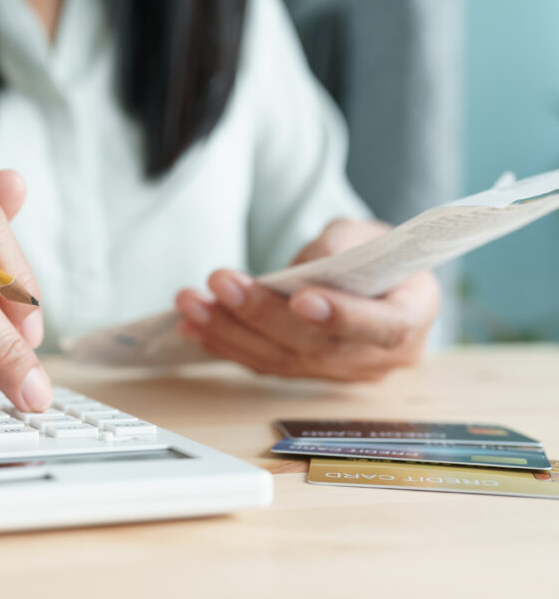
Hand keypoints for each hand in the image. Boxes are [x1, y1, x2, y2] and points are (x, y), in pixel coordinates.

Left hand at [174, 218, 439, 380]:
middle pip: (318, 346)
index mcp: (413, 316)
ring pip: (282, 360)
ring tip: (191, 302)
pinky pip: (263, 364)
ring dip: (229, 331)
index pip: (384, 327)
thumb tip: (304, 269)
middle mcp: (380, 357)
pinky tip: (193, 323)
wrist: (370, 276)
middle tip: (221, 283)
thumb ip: (341, 247)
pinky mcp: (306, 373)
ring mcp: (341, 371)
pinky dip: (225, 343)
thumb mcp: (367, 233)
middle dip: (262, 315)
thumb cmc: (373, 251)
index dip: (343, 316)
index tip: (301, 299)